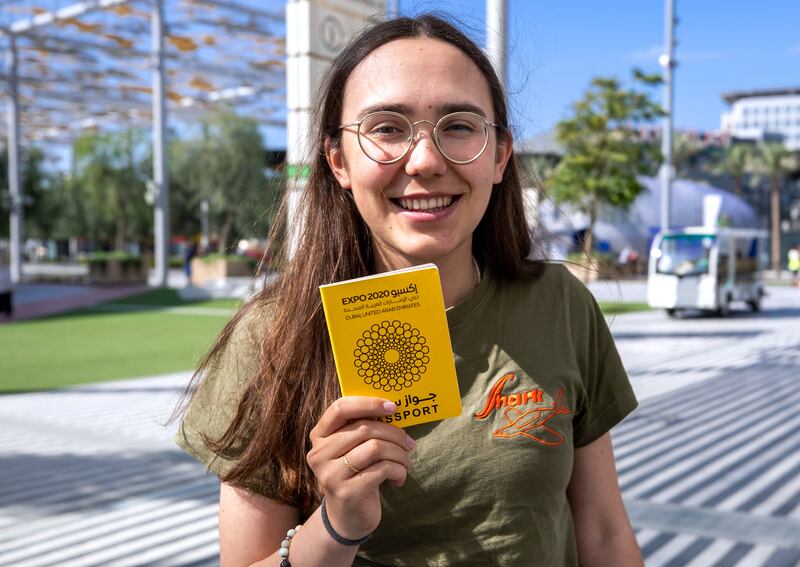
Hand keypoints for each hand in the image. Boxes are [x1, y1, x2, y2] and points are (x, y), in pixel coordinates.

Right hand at [307, 397, 413, 539]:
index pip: (340, 408)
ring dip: (399, 453)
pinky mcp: (347, 492)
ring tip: (406, 461)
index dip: (369, 403)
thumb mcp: (352, 449)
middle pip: (364, 429)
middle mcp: (319, 453)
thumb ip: (363, 429)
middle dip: (394, 433)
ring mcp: (331, 474)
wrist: (348, 518)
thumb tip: (394, 409)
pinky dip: (398, 470)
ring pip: (376, 448)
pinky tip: (399, 478)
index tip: (393, 407)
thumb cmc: (356, 474)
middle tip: (409, 443)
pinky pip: (382, 469)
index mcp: (319, 435)